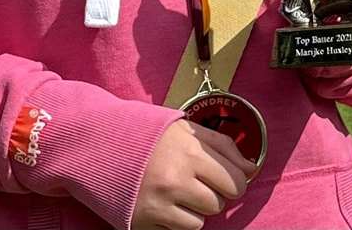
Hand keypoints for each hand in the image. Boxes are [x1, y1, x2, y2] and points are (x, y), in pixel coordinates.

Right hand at [130, 119, 256, 228]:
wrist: (99, 144)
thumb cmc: (149, 135)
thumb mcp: (187, 130)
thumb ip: (223, 146)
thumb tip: (251, 168)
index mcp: (190, 152)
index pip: (235, 181)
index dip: (236, 181)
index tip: (227, 178)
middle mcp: (176, 180)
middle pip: (219, 203)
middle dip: (214, 194)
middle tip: (198, 183)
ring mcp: (159, 203)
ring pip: (201, 221)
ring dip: (196, 210)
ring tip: (180, 192)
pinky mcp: (144, 221)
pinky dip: (178, 221)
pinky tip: (167, 203)